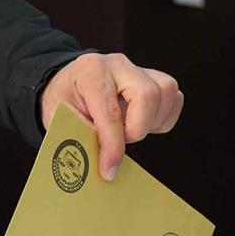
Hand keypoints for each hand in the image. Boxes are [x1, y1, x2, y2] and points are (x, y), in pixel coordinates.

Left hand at [40, 53, 182, 180]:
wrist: (68, 83)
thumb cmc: (64, 100)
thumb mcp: (60, 119)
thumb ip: (81, 139)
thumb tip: (105, 167)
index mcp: (91, 71)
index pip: (111, 112)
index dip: (113, 146)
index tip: (108, 170)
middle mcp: (118, 65)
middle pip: (148, 95)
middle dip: (137, 129)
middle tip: (120, 140)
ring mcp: (139, 69)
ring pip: (167, 93)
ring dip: (151, 122)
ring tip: (129, 130)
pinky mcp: (154, 78)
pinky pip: (174, 98)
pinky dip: (162, 118)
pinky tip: (142, 123)